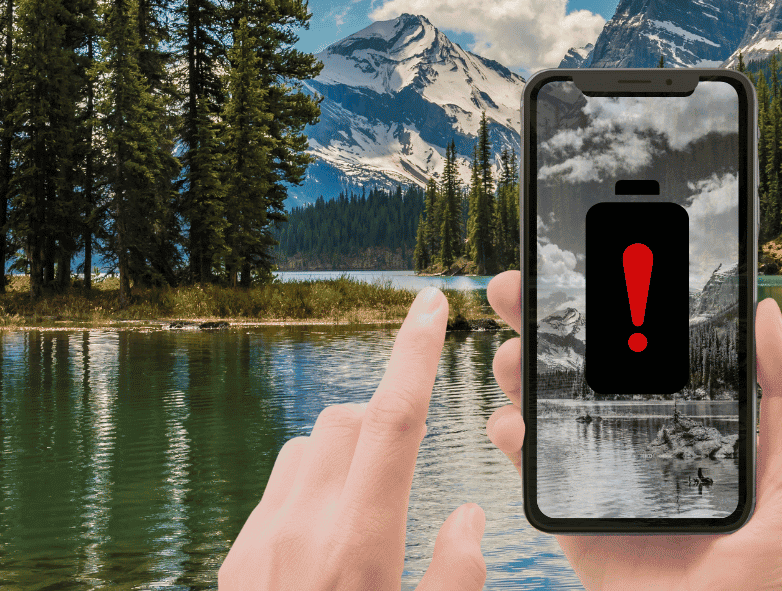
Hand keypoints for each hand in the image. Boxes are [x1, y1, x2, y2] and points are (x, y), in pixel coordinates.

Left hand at [220, 286, 486, 590]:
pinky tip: (327, 539)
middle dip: (384, 417)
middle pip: (347, 420)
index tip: (429, 304)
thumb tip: (462, 514)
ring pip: (307, 447)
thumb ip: (456, 577)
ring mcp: (258, 549)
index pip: (392, 422)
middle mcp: (300, 534)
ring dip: (345, 450)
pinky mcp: (233, 566)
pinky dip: (310, 485)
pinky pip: (277, 488)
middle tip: (411, 463)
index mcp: (358, 549)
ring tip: (371, 504)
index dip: (414, 352)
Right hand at [485, 271, 781, 590]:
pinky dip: (514, 440)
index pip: (644, 343)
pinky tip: (511, 421)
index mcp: (687, 414)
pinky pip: (537, 473)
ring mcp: (603, 472)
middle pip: (584, 363)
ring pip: (549, 407)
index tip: (586, 260)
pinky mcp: (576, 518)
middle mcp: (640, 433)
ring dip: (523, 371)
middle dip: (546, 321)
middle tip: (520, 288)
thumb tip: (768, 310)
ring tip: (513, 352)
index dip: (611, 299)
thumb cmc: (772, 563)